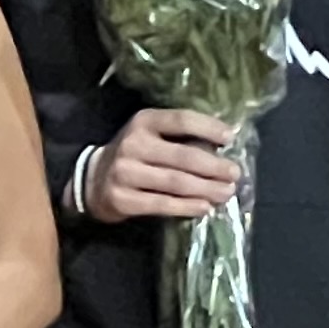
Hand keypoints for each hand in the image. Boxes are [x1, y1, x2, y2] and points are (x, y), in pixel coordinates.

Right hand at [90, 107, 242, 221]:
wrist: (93, 179)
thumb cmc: (136, 155)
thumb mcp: (152, 135)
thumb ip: (180, 138)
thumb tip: (222, 150)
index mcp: (144, 122)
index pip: (181, 120)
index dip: (208, 128)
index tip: (230, 138)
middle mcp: (133, 144)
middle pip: (183, 156)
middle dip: (214, 167)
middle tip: (235, 175)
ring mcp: (125, 172)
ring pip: (175, 182)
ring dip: (206, 189)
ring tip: (226, 193)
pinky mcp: (122, 199)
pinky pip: (162, 204)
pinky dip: (187, 207)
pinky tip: (205, 207)